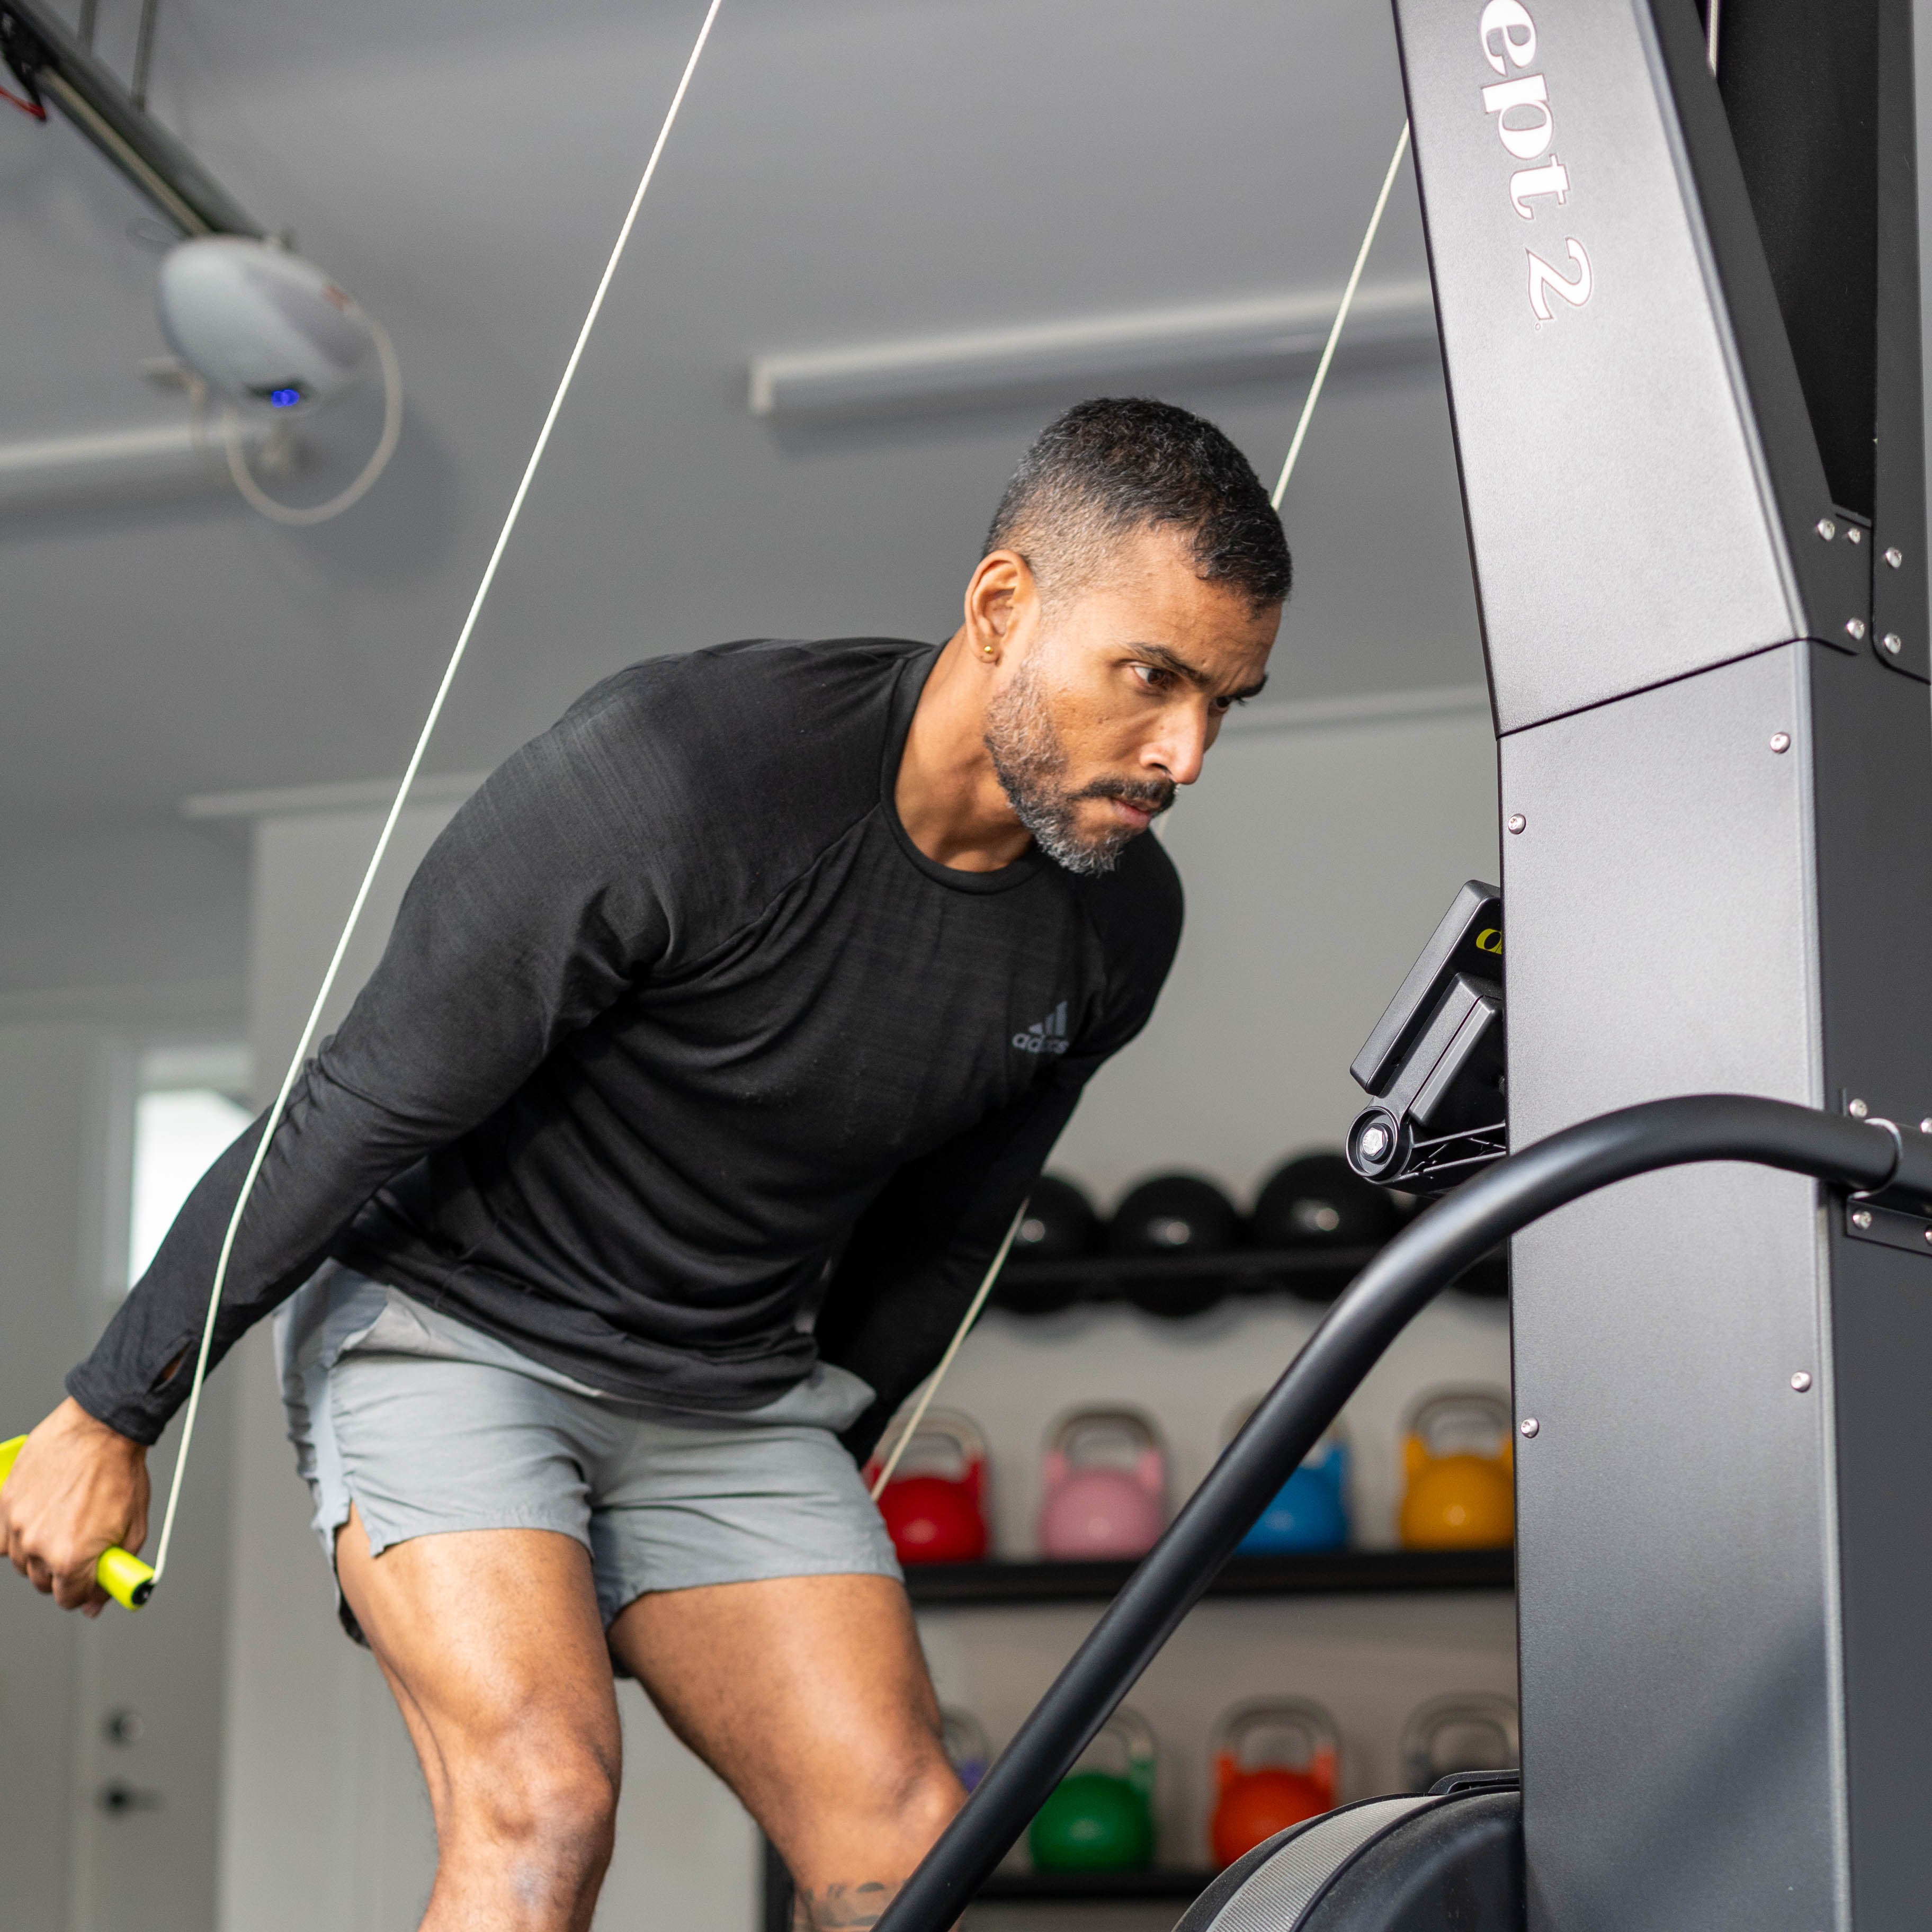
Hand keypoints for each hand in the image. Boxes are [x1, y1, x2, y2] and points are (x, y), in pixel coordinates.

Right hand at [0, 1398, 148, 1616]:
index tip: (89, 1580)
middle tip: (81, 1546)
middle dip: (64, 1571)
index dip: (84, 1591)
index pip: (69, 1599)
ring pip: (23, 1561)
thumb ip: (114, 1572)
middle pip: (43, 1582)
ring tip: (65, 1524)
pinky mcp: (5, 1503)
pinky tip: (41, 1518)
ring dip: (41, 1552)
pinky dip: (19, 1534)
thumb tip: (94, 1604)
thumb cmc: (121, 1471)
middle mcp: (39, 1544)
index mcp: (72, 1557)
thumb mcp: (134, 1528)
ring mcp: (18, 1523)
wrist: (103, 1428)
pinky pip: (3, 1538)